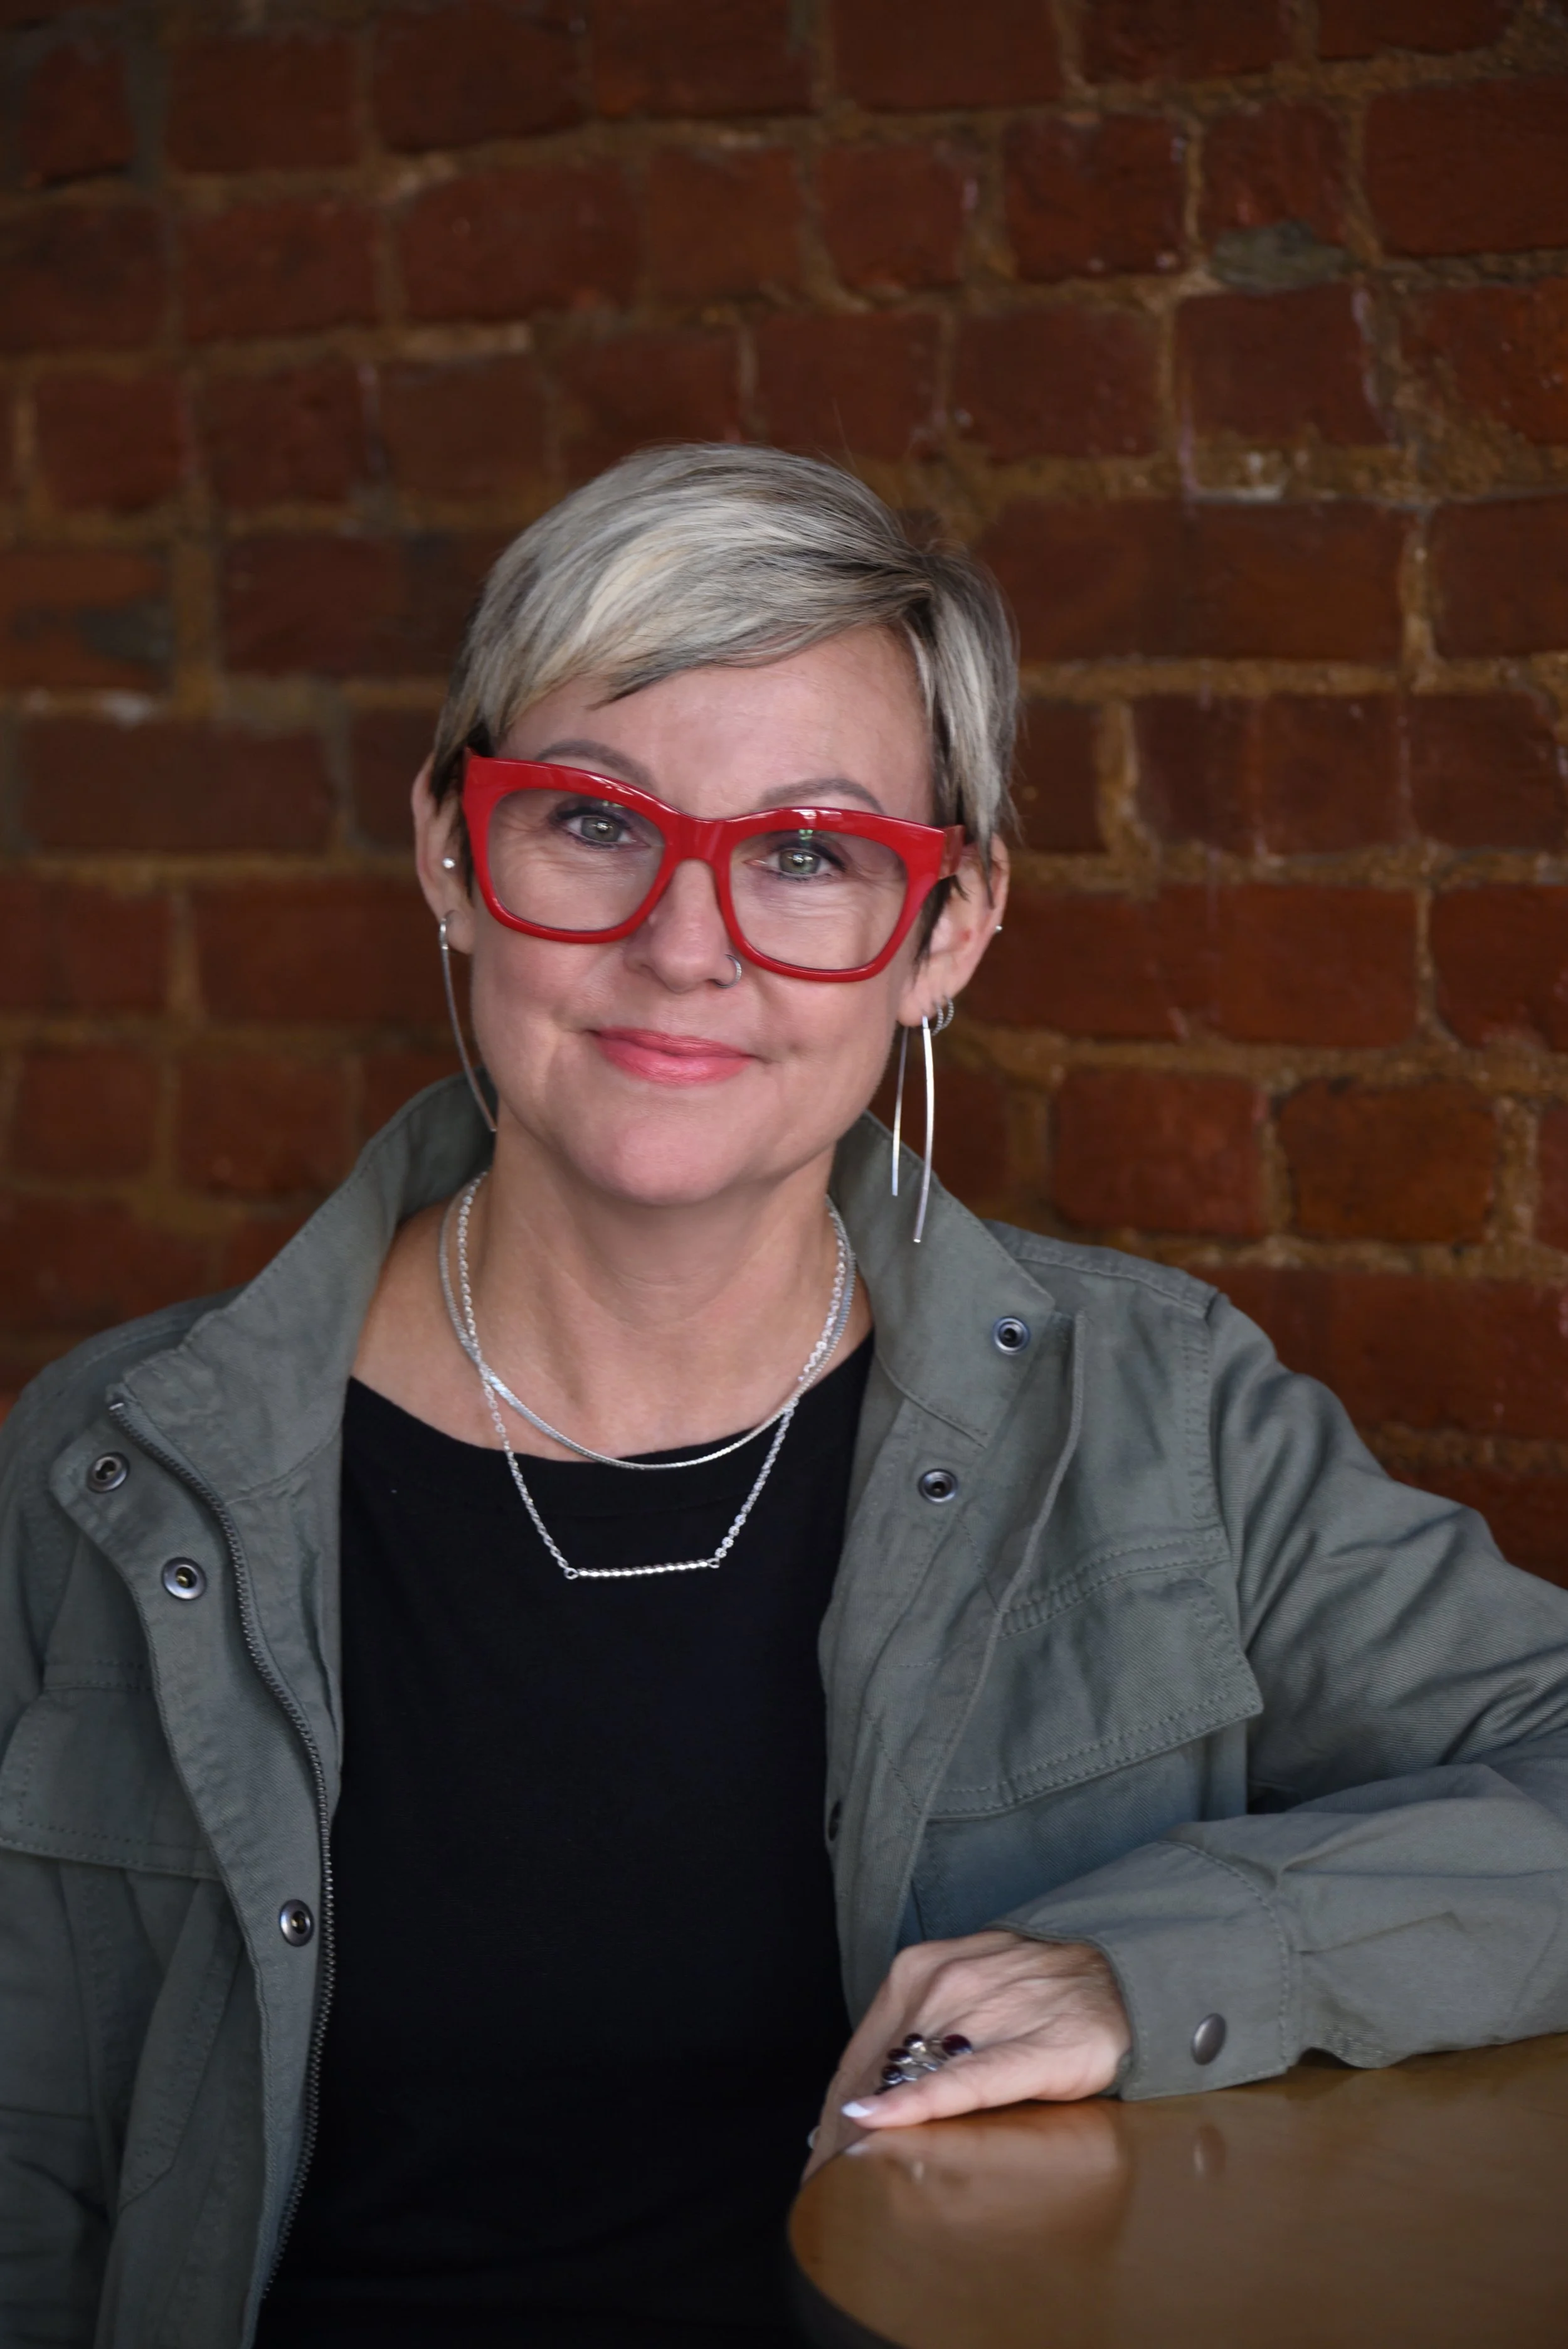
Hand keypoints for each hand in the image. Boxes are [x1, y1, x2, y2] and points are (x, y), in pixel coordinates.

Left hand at [805, 1930, 1130, 2178]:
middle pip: (873, 2076)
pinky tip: (883, 2121)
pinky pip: (964, 2081)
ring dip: (876, 2138)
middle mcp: (941, 1985)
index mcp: (917, 1972)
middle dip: (846, 2138)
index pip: (858, 2057)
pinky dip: (919, 2103)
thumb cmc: (1033, 1994)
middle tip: (828, 2187)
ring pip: (908, 2082)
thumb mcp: (962, 1996)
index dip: (832, 2116)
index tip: (816, 2162)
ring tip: (855, 2185)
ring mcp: (985, 2013)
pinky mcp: (1029, 2049)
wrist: (1117, 1975)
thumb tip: (863, 2108)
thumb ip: (915, 2037)